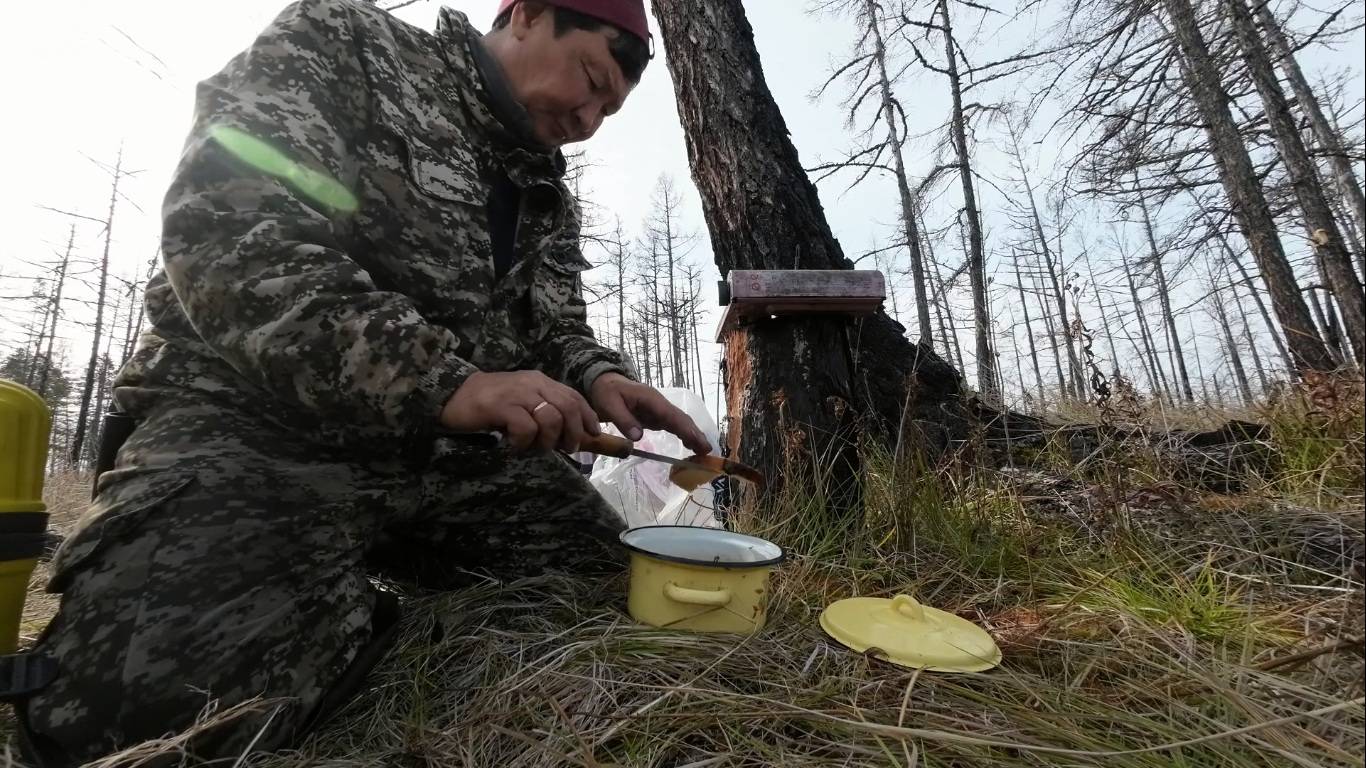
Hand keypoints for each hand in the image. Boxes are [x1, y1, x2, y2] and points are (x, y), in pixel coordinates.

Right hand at [440, 371, 599, 451]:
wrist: (454, 395)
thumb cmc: (491, 404)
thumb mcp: (523, 403)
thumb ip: (545, 412)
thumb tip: (571, 435)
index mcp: (541, 381)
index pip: (574, 396)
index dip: (588, 417)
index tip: (593, 434)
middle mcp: (532, 384)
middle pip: (569, 408)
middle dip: (573, 433)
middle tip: (565, 449)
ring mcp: (517, 394)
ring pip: (551, 418)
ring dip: (548, 440)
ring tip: (535, 447)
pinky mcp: (501, 406)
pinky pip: (526, 427)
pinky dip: (524, 442)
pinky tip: (514, 445)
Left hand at [589, 373, 711, 454]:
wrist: (604, 383)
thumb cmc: (606, 393)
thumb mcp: (609, 405)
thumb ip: (623, 420)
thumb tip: (638, 438)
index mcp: (651, 399)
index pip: (671, 415)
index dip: (685, 428)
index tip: (697, 440)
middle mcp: (660, 403)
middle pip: (681, 418)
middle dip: (695, 433)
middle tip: (707, 450)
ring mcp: (659, 410)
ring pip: (680, 422)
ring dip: (693, 435)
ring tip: (704, 451)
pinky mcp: (656, 416)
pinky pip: (673, 425)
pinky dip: (684, 434)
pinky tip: (690, 445)